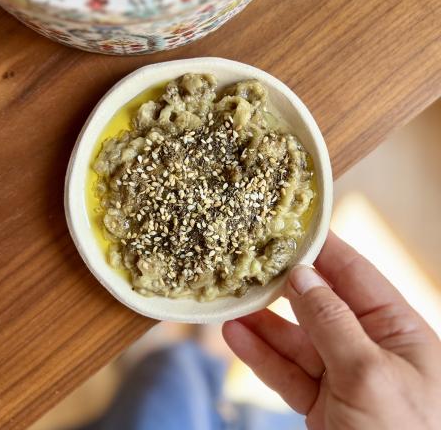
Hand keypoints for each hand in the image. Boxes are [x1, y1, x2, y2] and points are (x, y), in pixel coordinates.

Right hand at [223, 231, 440, 429]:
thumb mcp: (370, 374)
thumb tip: (304, 274)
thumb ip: (333, 321)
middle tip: (248, 260)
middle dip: (283, 284)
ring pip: (296, 337)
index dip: (323, 247)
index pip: (355, 273)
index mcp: (399, 330)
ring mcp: (343, 376)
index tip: (290, 225)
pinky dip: (260, 354)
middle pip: (319, 303)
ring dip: (262, 319)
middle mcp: (371, 347)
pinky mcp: (321, 404)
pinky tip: (235, 335)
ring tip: (230, 298)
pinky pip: (286, 371)